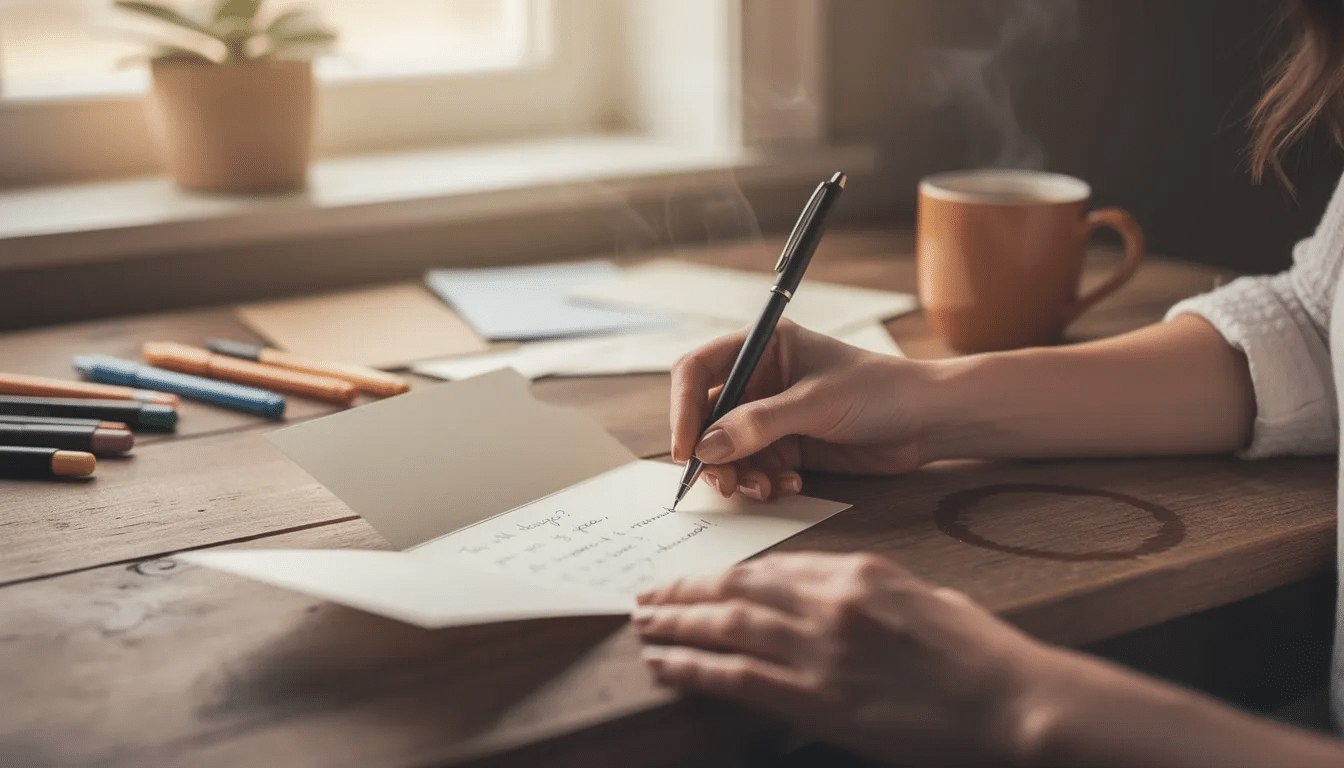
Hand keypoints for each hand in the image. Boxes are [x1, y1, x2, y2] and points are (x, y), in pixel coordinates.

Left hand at [633, 552, 1056, 766]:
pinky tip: (665, 668)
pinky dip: (693, 669)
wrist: (1014, 701)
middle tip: (646, 597)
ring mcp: (821, 649)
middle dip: (685, 593)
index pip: (773, 568)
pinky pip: (737, 676)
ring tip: (642, 627)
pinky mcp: (818, 698)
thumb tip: (828, 604)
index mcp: (859, 572)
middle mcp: (830, 602)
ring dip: (676, 626)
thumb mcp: (927, 600)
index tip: (696, 580)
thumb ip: (870, 594)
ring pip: (726, 627)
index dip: (725, 575)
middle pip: (738, 589)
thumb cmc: (982, 656)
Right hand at [670, 319, 932, 500]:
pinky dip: (762, 483)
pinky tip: (789, 486)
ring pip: (726, 450)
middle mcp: (759, 380)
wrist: (928, 422)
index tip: (686, 448)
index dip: (683, 408)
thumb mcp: (816, 403)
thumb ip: (759, 425)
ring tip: (762, 490)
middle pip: (706, 418)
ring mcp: (771, 416)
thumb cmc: (881, 390)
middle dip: (711, 453)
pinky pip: (754, 469)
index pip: (697, 372)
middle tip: (724, 482)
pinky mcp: (786, 447)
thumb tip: (707, 448)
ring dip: (737, 475)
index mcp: (762, 347)